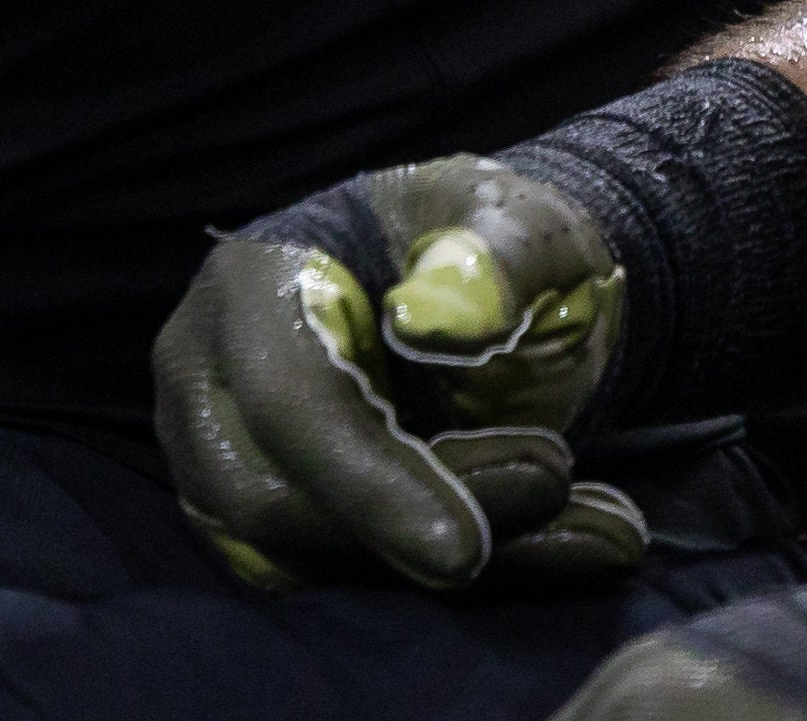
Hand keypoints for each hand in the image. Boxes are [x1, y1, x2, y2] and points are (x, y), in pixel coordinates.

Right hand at [155, 155, 646, 592]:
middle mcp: (208, 375)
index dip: (368, 482)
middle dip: (417, 526)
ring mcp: (222, 455)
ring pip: (309, 563)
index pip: (284, 402)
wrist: (491, 287)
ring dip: (457, 566)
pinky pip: (342, 584)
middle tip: (559, 487)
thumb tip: (437, 319)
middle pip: (274, 504)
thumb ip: (492, 255)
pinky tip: (567, 543)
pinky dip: (457, 582)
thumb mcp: (516, 222)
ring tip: (598, 525)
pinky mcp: (266, 521)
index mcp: (252, 281)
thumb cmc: (491, 242)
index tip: (466, 548)